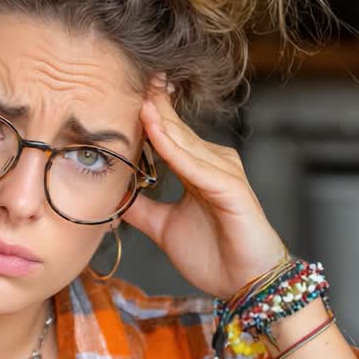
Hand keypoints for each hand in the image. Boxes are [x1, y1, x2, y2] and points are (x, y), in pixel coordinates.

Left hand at [121, 74, 286, 299]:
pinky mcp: (230, 187)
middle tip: (130, 74)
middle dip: (153, 103)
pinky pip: (195, 165)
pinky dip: (173, 148)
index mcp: (198, 168)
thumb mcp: (163, 226)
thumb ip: (141, 208)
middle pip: (175, 128)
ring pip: (183, 141)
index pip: (169, 132)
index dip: (149, 110)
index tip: (124, 87)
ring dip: (159, 119)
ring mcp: (223, 172)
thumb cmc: (214, 255)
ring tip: (136, 95)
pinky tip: (154, 131)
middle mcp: (213, 163)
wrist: (245, 284)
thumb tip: (113, 193)